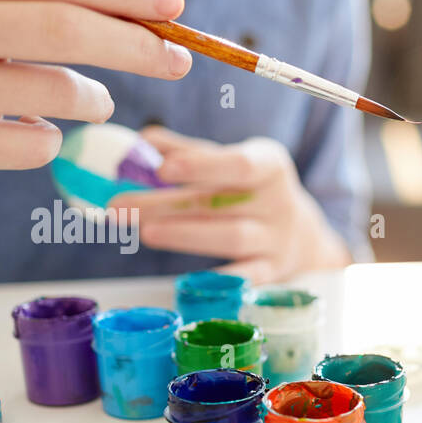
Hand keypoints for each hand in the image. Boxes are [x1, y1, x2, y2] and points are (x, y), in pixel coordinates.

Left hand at [109, 127, 350, 280]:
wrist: (301, 235)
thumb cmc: (251, 191)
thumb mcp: (229, 162)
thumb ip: (188, 152)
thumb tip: (141, 142)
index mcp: (270, 165)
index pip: (237, 164)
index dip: (200, 166)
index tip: (161, 170)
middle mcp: (279, 202)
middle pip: (220, 203)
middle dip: (166, 204)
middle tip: (120, 206)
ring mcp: (278, 239)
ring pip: (231, 238)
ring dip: (183, 235)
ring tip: (143, 233)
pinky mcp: (274, 271)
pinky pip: (247, 277)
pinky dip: (219, 280)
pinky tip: (184, 280)